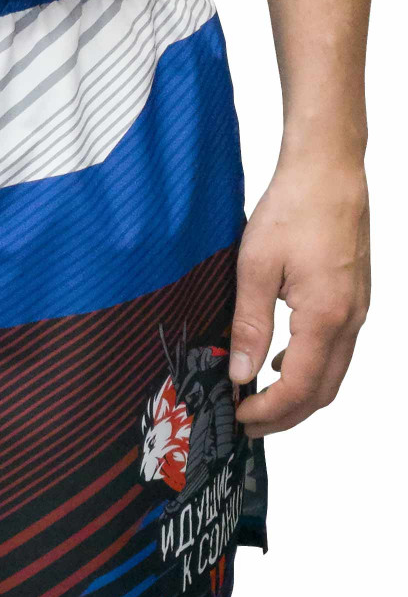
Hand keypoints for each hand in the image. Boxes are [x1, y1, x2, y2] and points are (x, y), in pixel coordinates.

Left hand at [229, 153, 369, 437]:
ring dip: (299, 395)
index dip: (269, 412)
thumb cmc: (292, 209)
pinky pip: (336, 349)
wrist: (328, 171)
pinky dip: (310, 369)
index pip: (300, 388)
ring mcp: (358, 310)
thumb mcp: (254, 267)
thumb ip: (249, 324)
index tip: (238, 419)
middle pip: (323, 391)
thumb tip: (242, 373)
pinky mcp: (354, 298)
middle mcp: (350, 319)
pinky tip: (279, 362)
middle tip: (246, 424)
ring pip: (333, 373)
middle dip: (286, 416)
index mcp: (326, 316)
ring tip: (258, 400)